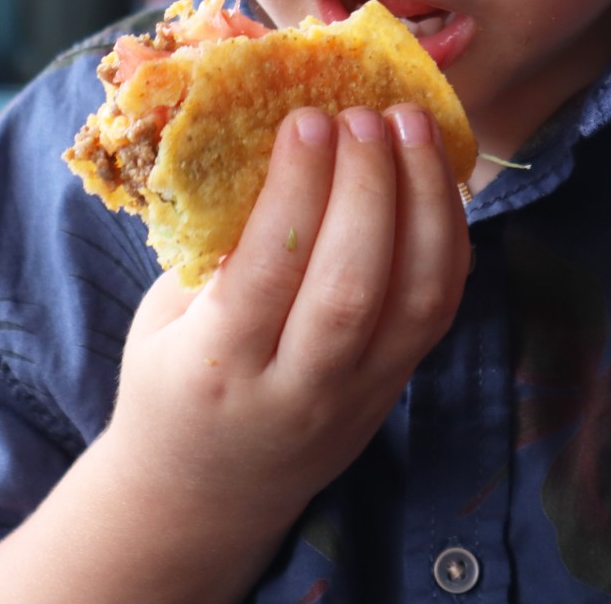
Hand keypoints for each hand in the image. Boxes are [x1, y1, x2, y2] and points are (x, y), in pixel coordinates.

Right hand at [102, 104, 472, 537]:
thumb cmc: (171, 384)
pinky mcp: (396, 390)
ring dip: (425, 201)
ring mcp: (358, 397)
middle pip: (352, 288)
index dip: (297, 190)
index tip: (307, 118)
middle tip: (364, 112)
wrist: (203, 497)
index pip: (269, 272)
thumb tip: (257, 139)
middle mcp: (296, 391)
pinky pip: (440, 310)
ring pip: (417, 301)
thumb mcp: (162, 320)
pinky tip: (436, 176)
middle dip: (368, 187)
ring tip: (413, 124)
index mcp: (217, 368)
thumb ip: (210, 248)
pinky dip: (448, 235)